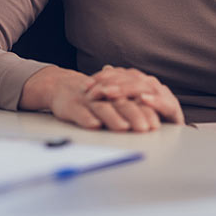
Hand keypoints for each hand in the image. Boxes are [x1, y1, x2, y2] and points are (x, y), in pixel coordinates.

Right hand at [20, 66, 160, 132]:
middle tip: (145, 128)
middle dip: (134, 115)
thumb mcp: (110, 101)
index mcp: (115, 94)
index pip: (133, 101)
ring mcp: (87, 100)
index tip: (155, 126)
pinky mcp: (70, 106)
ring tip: (123, 127)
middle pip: (120, 104)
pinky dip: (87, 118)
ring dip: (113, 118)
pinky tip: (94, 125)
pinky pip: (79, 112)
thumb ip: (129, 108)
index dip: (145, 112)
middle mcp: (103, 96)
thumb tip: (154, 122)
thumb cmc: (91, 99)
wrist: (60, 86)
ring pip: (101, 108)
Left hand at [84, 65, 185, 125]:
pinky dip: (154, 101)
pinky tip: (143, 100)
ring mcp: (163, 95)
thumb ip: (118, 86)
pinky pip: (165, 103)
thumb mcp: (128, 101)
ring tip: (110, 93)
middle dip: (110, 84)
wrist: (172, 128)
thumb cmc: (146, 114)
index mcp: (139, 80)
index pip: (118, 73)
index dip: (101, 78)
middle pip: (129, 78)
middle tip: (94, 92)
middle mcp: (150, 84)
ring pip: (144, 87)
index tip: (85, 86)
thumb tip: (106, 67)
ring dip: (126, 89)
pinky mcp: (173, 109)